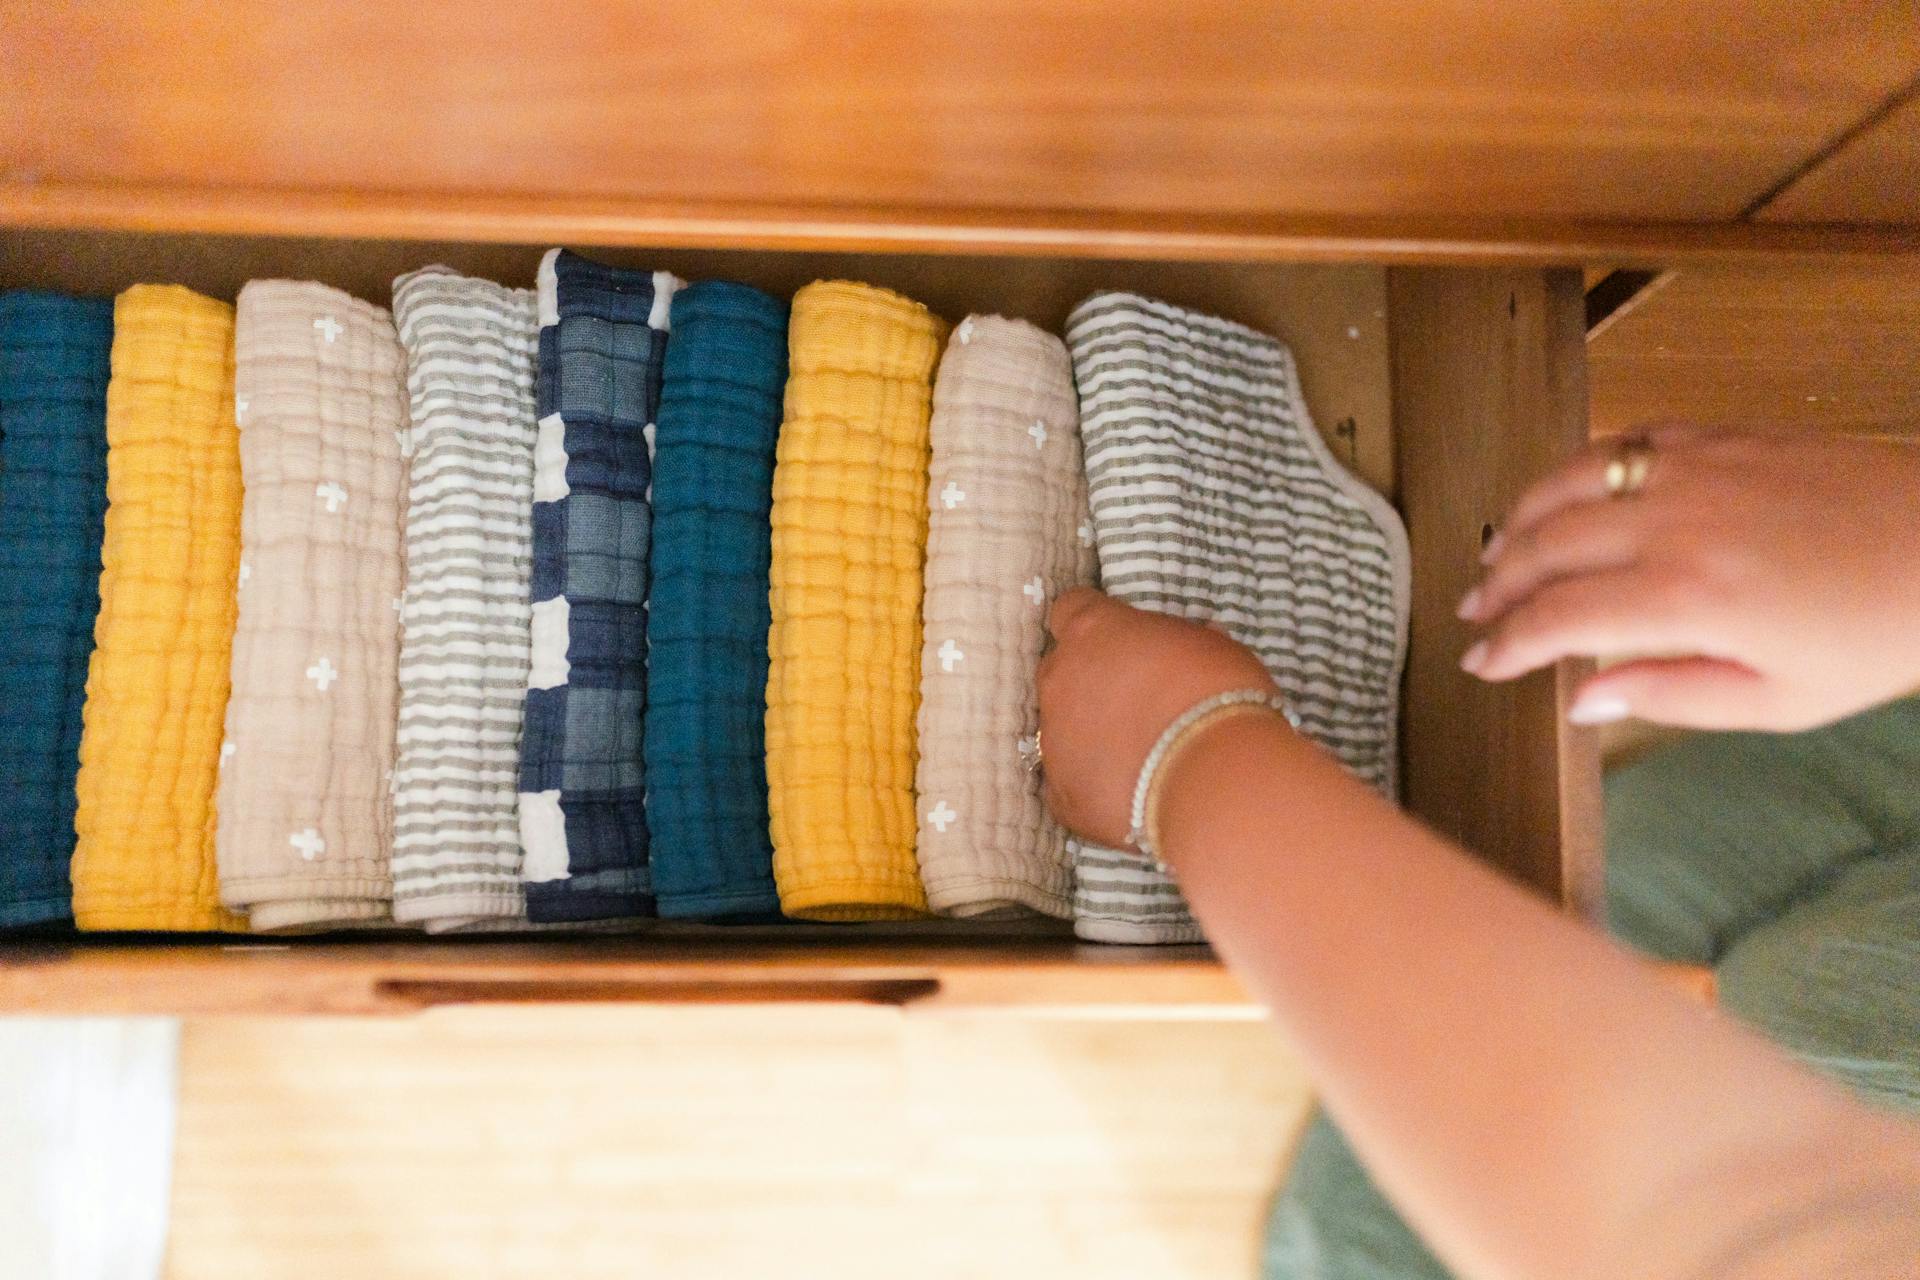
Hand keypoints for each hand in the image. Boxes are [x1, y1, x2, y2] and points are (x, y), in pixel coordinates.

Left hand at [1036, 588, 1276, 845]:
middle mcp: (1060, 678)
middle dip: (1089, 680)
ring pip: (1060, 727)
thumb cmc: (1220, 694)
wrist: (1214, 776)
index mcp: (1092, 631)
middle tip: (1134, 699)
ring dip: (1089, 733)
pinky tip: (1127, 791)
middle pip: (1060, 669)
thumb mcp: (1209, 646)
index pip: (1071, 609)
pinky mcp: (1061, 793)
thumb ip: (1176, 641)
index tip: (1118, 638)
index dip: (1095, 624)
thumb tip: (1179, 647)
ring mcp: (1053, 738)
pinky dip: (1092, 784)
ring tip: (1137, 752)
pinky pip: (1067, 783)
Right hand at [1459, 428, 1919, 730]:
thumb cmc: (1883, 633)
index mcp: (1686, 598)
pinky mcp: (1724, 436)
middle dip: (1496, 582)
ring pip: (1569, 480)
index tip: (1481, 663)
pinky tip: (1572, 492)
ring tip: (1499, 547)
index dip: (1505, 644)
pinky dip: (1582, 467)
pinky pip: (1625, 439)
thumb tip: (1585, 699)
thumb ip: (1669, 696)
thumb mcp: (1778, 701)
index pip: (1555, 618)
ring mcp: (1696, 468)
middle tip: (1474, 610)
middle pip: (1545, 545)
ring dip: (1521, 516)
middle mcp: (1676, 523)